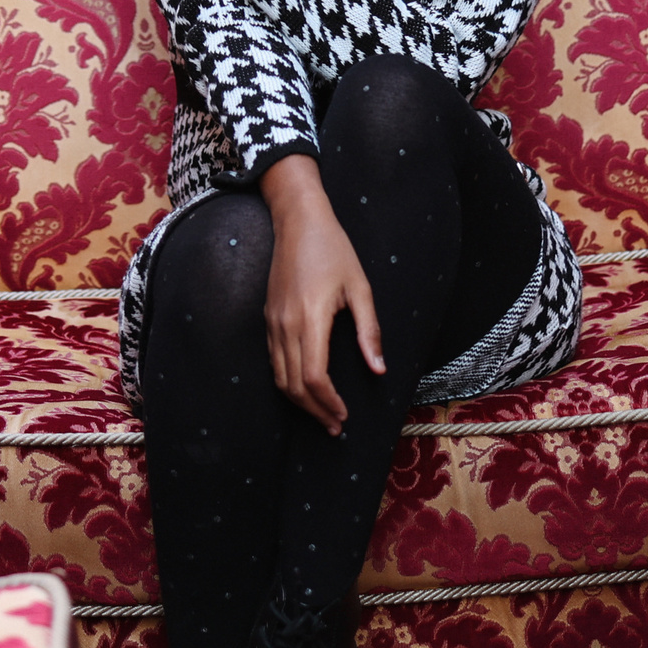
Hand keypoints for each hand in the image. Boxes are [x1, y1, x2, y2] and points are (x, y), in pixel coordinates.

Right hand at [261, 157, 384, 433]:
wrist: (297, 221)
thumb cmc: (333, 249)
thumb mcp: (360, 287)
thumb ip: (369, 330)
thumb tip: (379, 369)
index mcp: (310, 318)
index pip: (314, 377)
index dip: (328, 403)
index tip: (344, 416)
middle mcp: (286, 325)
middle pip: (294, 385)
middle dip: (315, 411)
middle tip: (336, 426)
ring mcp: (273, 322)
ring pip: (280, 377)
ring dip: (301, 401)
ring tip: (323, 414)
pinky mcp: (268, 318)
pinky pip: (275, 361)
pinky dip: (289, 382)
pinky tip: (307, 388)